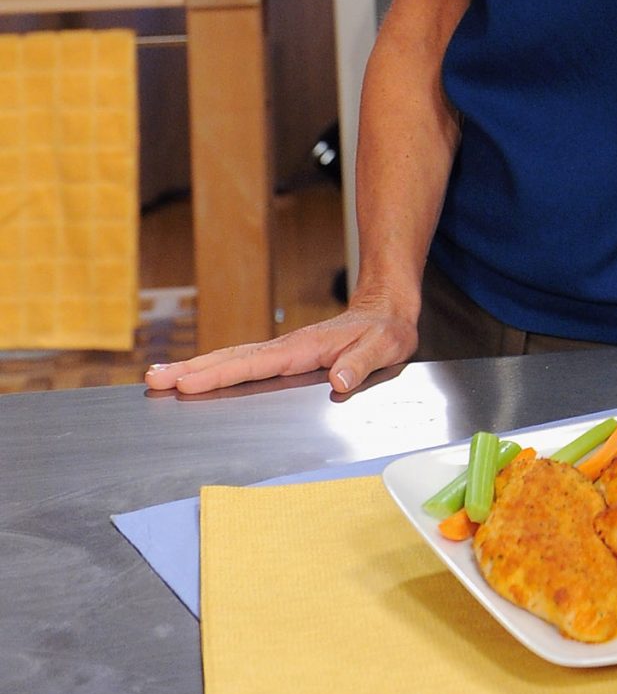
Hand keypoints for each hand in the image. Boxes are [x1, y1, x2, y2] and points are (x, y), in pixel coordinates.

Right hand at [143, 295, 418, 399]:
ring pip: (232, 358)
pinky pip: (243, 362)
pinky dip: (215, 368)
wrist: (387, 310)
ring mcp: (282, 350)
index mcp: (305, 347)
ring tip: (158, 377)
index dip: (220, 374)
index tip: (187, 383)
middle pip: (231, 358)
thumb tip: (338, 380)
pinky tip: (196, 377)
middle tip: (153, 379)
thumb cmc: (386, 330)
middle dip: (191, 369)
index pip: (255, 363)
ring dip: (195, 367)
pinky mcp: (283, 356)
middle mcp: (287, 346)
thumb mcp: (385, 346)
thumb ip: (362, 362)